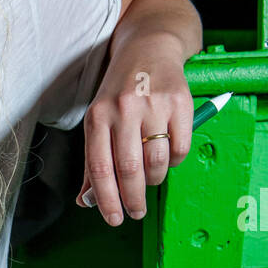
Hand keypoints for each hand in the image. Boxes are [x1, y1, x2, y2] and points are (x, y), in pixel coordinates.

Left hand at [76, 42, 193, 224]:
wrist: (148, 48)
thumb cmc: (119, 94)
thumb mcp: (99, 122)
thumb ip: (93, 163)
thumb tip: (87, 202)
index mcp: (97, 117)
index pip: (99, 168)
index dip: (105, 199)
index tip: (114, 219)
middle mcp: (123, 109)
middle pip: (129, 169)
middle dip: (133, 199)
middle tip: (136, 212)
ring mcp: (153, 104)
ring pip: (157, 162)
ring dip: (155, 180)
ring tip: (151, 179)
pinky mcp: (180, 102)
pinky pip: (180, 148)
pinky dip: (175, 161)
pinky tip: (168, 156)